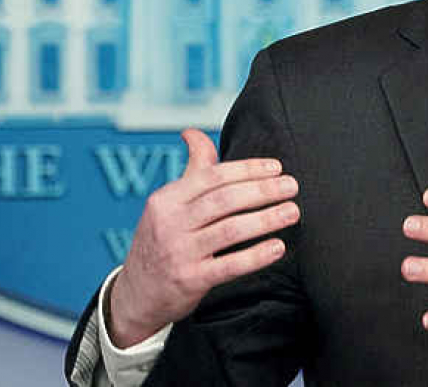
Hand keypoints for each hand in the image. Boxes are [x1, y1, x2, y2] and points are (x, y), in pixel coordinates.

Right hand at [108, 128, 299, 346]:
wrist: (136, 295)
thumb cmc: (160, 241)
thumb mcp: (168, 204)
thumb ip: (191, 171)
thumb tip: (192, 132)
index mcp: (166, 199)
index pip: (213, 176)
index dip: (247, 169)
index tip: (276, 168)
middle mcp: (170, 223)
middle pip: (225, 199)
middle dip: (263, 190)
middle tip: (292, 186)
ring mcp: (179, 253)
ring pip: (230, 229)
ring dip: (266, 219)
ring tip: (292, 212)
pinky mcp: (190, 281)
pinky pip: (229, 266)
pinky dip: (256, 256)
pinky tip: (278, 247)